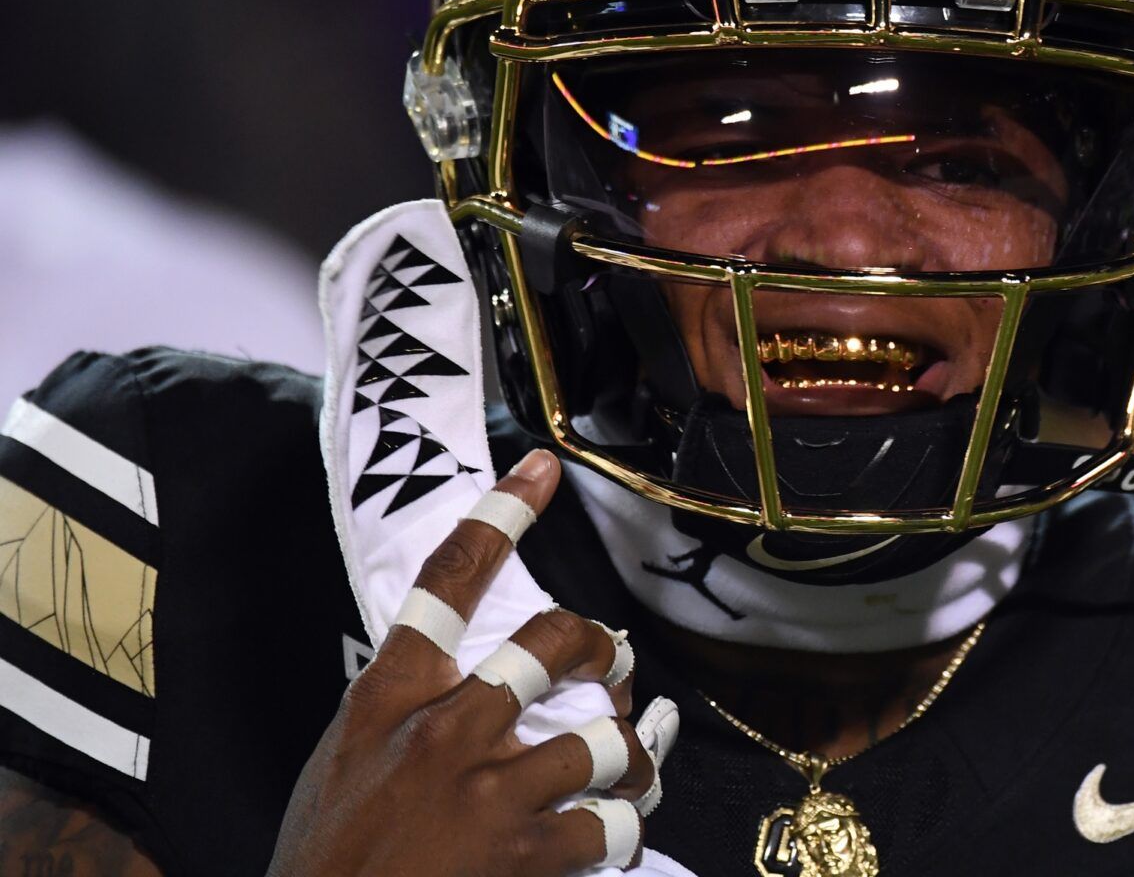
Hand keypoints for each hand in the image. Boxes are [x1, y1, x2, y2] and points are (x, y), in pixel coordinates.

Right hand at [268, 449, 674, 876]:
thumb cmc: (328, 854)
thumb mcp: (344, 758)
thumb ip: (401, 707)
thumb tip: (450, 673)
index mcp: (390, 696)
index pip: (446, 582)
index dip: (500, 515)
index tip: (543, 468)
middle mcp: (444, 731)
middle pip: (552, 642)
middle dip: (600, 647)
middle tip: (612, 661)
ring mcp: (489, 793)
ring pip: (604, 738)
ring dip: (631, 754)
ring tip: (632, 764)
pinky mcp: (524, 854)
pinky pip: (610, 821)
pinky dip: (625, 825)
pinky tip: (619, 827)